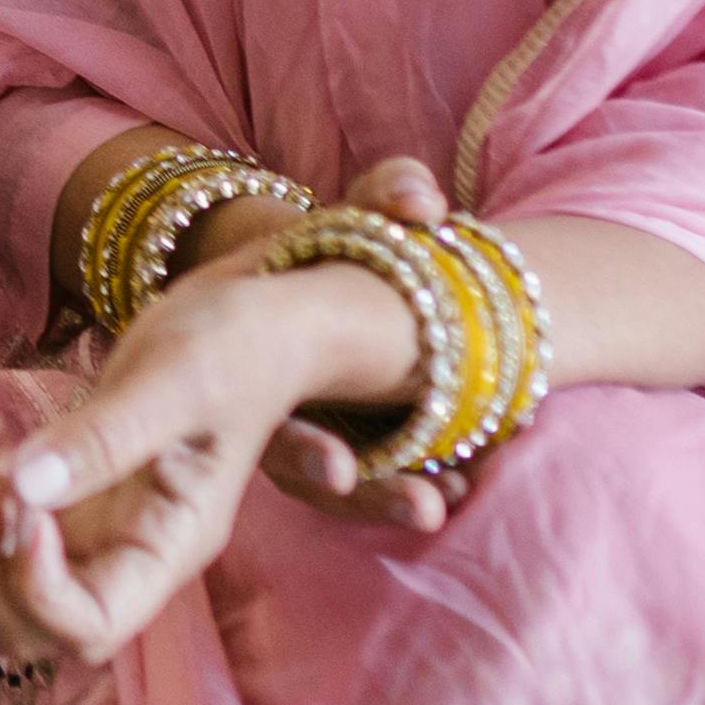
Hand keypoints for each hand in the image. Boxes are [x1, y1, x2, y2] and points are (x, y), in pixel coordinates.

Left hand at [0, 197, 429, 665]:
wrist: (250, 321)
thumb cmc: (239, 347)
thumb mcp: (181, 380)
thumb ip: (108, 436)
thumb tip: (25, 487)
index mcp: (171, 546)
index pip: (91, 625)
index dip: (37, 590)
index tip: (24, 506)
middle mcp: (129, 555)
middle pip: (30, 623)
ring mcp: (94, 530)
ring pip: (1, 579)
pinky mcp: (68, 496)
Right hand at [240, 157, 465, 535]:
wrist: (285, 285)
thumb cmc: (311, 254)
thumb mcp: (336, 221)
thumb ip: (379, 197)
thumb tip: (424, 200)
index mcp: (242, 365)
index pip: (262, 420)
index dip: (303, 451)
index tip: (341, 472)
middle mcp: (261, 413)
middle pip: (303, 470)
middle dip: (365, 494)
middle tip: (425, 507)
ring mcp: (300, 436)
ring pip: (339, 485)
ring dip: (394, 497)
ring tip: (450, 504)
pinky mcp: (338, 448)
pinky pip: (370, 479)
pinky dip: (408, 485)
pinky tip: (461, 489)